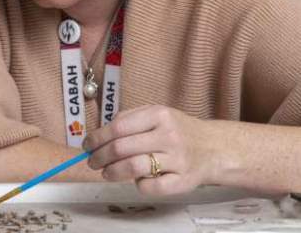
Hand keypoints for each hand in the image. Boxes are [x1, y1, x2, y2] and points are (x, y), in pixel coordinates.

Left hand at [83, 105, 219, 195]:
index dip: (97, 138)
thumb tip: (99, 134)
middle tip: (92, 162)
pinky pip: (151, 187)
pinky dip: (139, 185)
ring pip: (134, 168)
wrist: (213, 148)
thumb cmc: (178, 130)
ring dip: (113, 172)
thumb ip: (129, 119)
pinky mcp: (183, 181)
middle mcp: (169, 135)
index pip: (118, 127)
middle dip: (100, 157)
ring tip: (107, 173)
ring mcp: (177, 159)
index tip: (87, 146)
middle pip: (122, 148)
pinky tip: (137, 180)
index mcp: (159, 115)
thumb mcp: (157, 114)